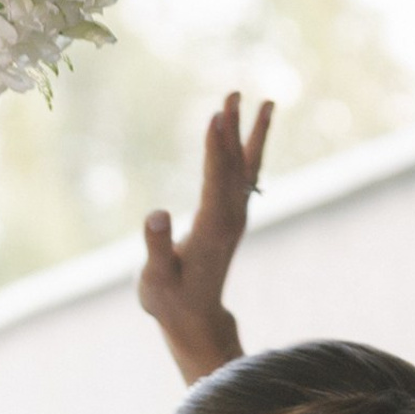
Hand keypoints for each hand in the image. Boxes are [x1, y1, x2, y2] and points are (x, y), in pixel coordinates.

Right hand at [139, 91, 271, 382]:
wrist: (194, 319)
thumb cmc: (169, 300)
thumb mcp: (155, 279)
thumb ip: (156, 247)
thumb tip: (156, 214)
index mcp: (211, 230)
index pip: (216, 181)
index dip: (215, 149)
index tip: (217, 117)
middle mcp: (230, 219)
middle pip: (234, 167)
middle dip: (232, 130)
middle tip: (232, 95)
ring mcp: (235, 217)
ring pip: (246, 168)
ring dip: (250, 134)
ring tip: (259, 100)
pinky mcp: (233, 217)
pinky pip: (246, 176)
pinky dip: (251, 151)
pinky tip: (254, 132)